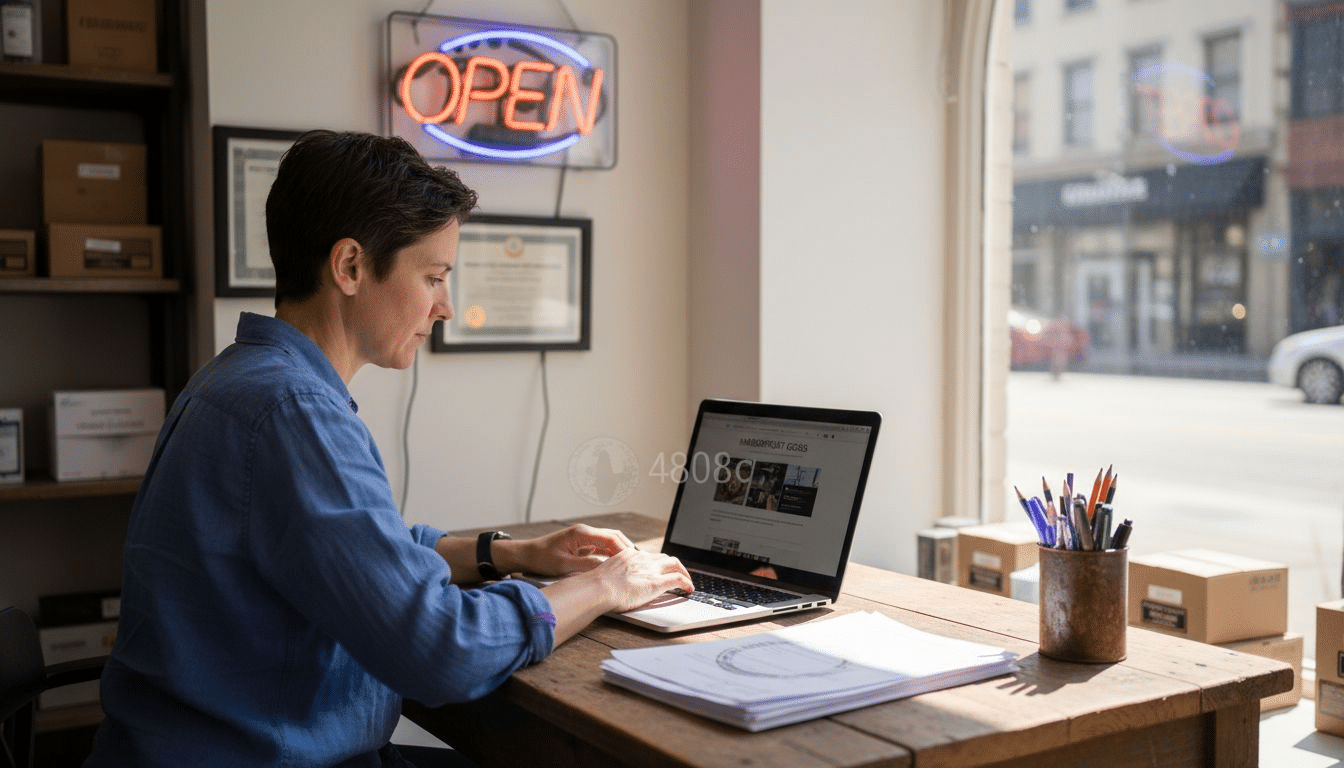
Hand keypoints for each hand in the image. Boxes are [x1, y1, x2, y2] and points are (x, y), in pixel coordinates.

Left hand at [508, 524, 636, 576]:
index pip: (610, 537)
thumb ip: (587, 566)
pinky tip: (616, 566)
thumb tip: (607, 570)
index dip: (624, 549)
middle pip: (613, 537)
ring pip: (608, 542)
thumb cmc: (541, 558)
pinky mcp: (582, 545)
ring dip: (619, 552)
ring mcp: (584, 538)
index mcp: (582, 533)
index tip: (634, 560)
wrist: (526, 555)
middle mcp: (585, 532)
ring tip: (631, 566)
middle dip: (626, 549)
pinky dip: (610, 555)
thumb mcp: (564, 566)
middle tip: (638, 563)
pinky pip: (601, 548)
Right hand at [576, 547, 693, 613]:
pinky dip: (687, 582)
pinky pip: (678, 579)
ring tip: (687, 581)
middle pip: (664, 557)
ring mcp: (651, 569)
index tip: (658, 569)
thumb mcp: (606, 574)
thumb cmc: (598, 586)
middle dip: (673, 565)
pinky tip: (690, 589)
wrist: (600, 587)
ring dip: (683, 572)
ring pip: (675, 564)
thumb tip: (612, 584)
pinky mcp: (657, 582)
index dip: (657, 563)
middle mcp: (643, 559)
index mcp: (630, 555)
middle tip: (678, 573)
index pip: (649, 556)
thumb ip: (614, 575)